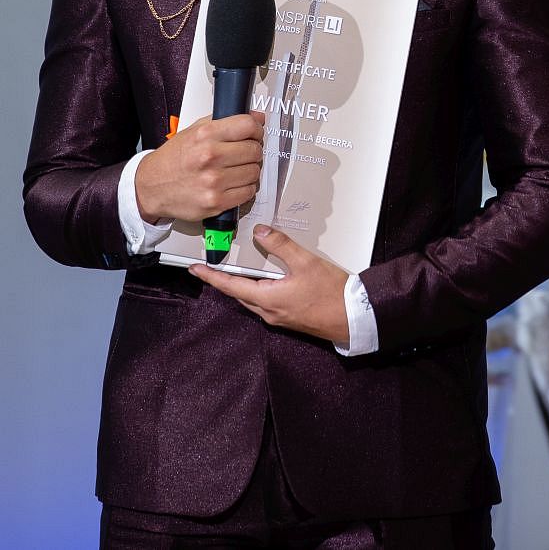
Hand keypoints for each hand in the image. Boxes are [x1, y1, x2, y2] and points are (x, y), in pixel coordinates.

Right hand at [134, 112, 263, 223]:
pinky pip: (248, 192)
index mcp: (205, 135)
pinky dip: (244, 189)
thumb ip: (226, 121)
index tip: (254, 134)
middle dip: (253, 151)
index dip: (256, 129)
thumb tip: (257, 117)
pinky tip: (232, 184)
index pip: (248, 126)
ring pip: (254, 172)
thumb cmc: (174, 159)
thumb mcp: (195, 131)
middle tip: (243, 154)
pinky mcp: (216, 202)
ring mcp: (213, 181)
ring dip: (249, 171)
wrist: (152, 187)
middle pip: (255, 150)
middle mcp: (210, 157)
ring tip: (235, 170)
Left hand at [189, 225, 352, 346]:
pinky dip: (258, 290)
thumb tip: (261, 231)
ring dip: (242, 285)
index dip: (211, 276)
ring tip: (237, 270)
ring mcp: (278, 317)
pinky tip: (267, 280)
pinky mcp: (289, 318)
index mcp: (267, 299)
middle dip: (225, 281)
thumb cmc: (331, 294)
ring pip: (251, 299)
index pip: (230, 286)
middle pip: (238, 294)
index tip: (195, 269)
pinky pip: (264, 303)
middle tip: (213, 266)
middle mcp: (269, 312)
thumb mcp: (306, 263)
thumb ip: (281, 245)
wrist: (353, 318)